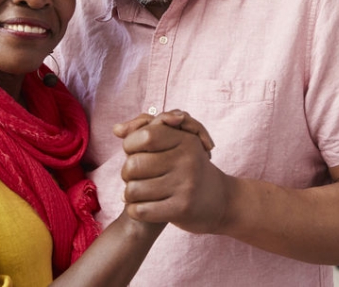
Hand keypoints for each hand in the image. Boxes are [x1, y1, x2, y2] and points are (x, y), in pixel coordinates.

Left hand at [116, 111, 231, 233]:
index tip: (135, 153)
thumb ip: (146, 128)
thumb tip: (117, 129)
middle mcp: (188, 159)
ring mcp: (186, 184)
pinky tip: (142, 207)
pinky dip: (135, 210)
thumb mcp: (177, 143)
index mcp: (186, 140)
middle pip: (133, 164)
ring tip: (139, 193)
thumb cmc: (189, 169)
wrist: (221, 201)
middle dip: (127, 173)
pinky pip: (140, 210)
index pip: (144, 136)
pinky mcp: (182, 208)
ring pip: (133, 189)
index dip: (130, 145)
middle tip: (135, 177)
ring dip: (129, 194)